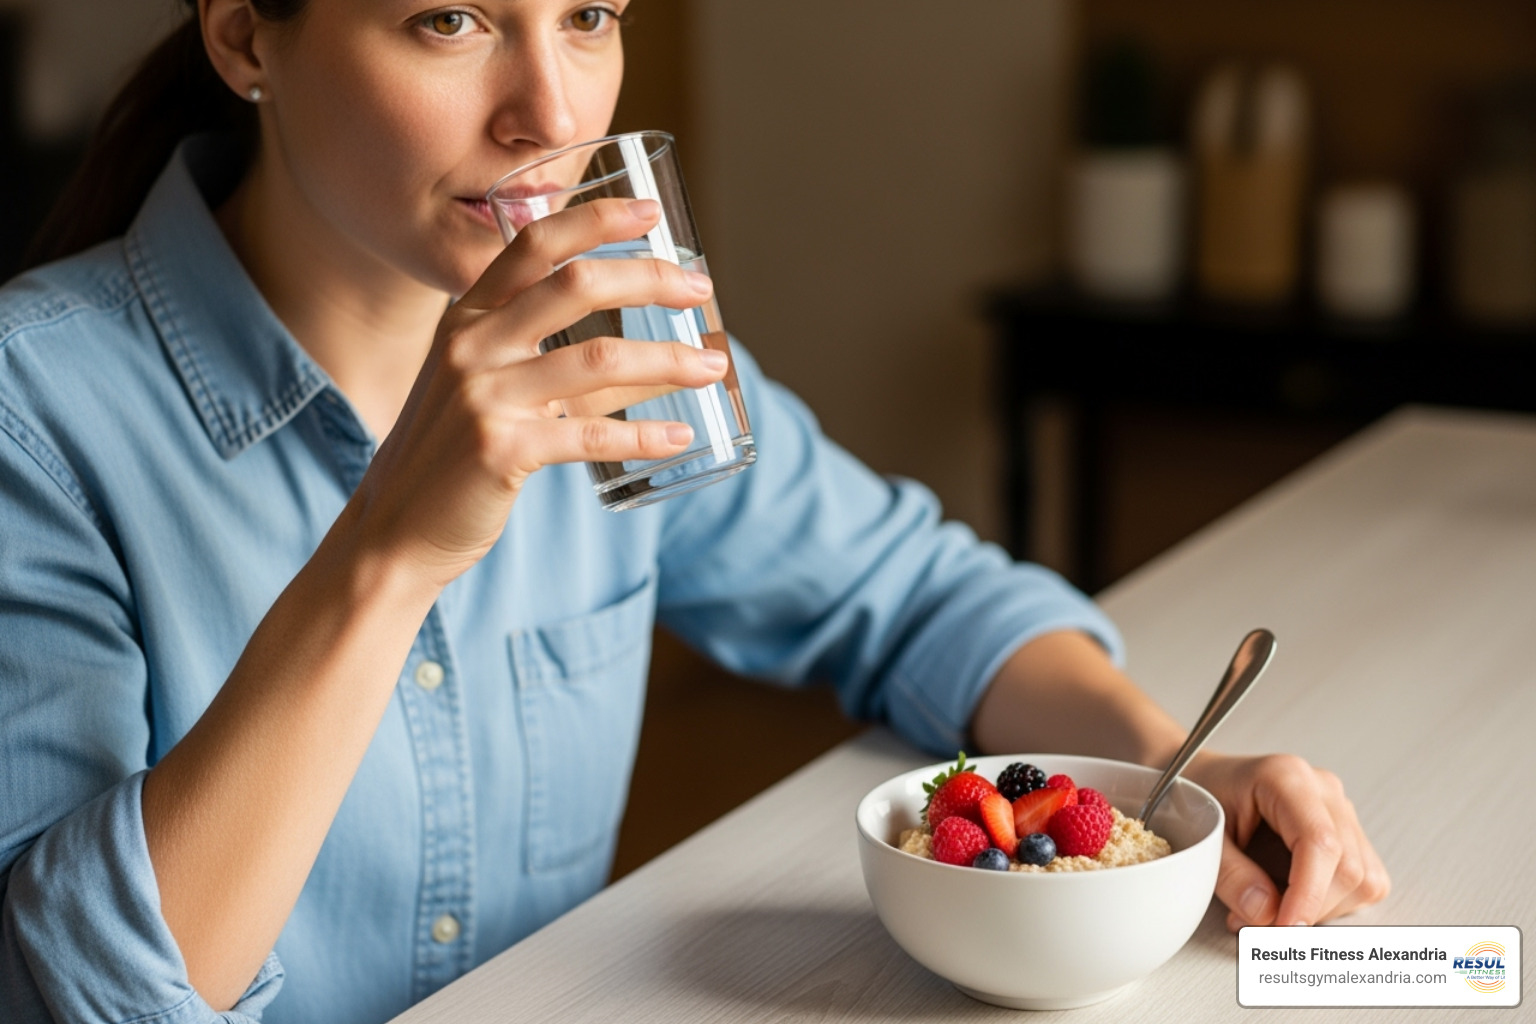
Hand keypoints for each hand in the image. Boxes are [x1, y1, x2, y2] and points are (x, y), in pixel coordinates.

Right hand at [351, 198, 726, 587]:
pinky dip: (645, 436)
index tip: (651, 213)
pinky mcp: (501, 451)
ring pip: (598, 358)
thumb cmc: (448, 453)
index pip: (535, 243)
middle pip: (575, 285)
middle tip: (701, 290)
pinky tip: (680, 437)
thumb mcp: (471, 380)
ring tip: (713, 366)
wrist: (393, 529)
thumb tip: (616, 338)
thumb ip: (523, 348)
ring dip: (668, 360)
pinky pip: (592, 435)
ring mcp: (483, 397)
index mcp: (466, 317)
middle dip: (649, 278)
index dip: (596, 218)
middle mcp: (471, 345)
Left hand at [1185, 752, 1390, 930]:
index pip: (1320, 842)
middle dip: (1308, 909)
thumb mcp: (1204, 835)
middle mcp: (1323, 790)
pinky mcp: (1349, 832)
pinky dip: (1333, 905)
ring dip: (1320, 911)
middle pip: (1347, 867)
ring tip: (1269, 911)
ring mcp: (1341, 811)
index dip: (1308, 893)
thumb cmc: (1203, 798)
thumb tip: (1265, 914)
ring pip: (1362, 879)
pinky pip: (1365, 881)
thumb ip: (1230, 874)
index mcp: (1286, 778)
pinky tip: (1294, 901)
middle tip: (1260, 927)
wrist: (1205, 782)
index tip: (1285, 927)